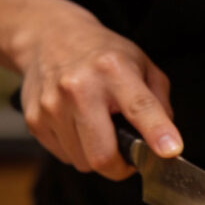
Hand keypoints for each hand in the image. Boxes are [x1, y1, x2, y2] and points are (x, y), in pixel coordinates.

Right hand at [0, 0, 181, 180]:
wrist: (47, 37)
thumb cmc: (101, 55)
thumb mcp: (141, 64)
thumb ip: (160, 102)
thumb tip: (167, 141)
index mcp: (113, 69)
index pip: (139, 106)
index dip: (157, 132)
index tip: (170, 150)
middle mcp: (79, 87)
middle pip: (103, 155)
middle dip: (120, 167)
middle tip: (128, 156)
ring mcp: (52, 106)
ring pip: (83, 162)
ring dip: (97, 156)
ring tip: (98, 127)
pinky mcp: (34, 120)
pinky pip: (64, 156)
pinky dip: (77, 149)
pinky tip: (77, 124)